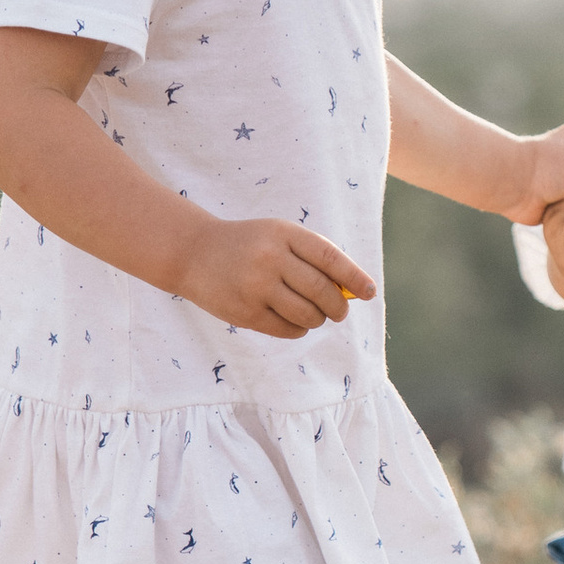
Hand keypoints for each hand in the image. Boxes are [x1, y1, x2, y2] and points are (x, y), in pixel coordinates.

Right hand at [165, 213, 375, 340]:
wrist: (194, 253)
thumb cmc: (249, 245)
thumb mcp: (278, 237)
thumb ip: (313, 258)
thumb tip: (351, 292)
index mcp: (284, 234)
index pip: (329, 258)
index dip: (354, 277)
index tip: (369, 292)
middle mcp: (270, 258)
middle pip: (322, 291)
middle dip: (338, 307)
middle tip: (339, 312)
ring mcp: (256, 286)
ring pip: (308, 315)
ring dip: (318, 319)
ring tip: (314, 315)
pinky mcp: (245, 312)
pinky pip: (287, 329)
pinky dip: (298, 329)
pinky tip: (293, 320)